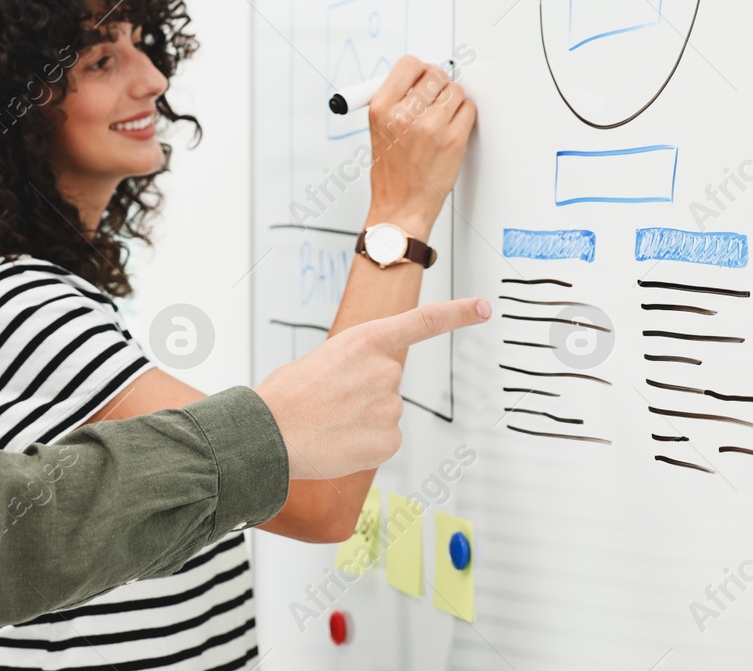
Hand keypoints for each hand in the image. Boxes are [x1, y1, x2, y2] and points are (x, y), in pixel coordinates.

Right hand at [255, 297, 490, 479]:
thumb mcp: (317, 363)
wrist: (268, 435)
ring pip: (383, 413)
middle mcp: (385, 370)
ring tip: (326, 423)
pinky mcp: (390, 441)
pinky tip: (337, 442)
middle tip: (327, 402)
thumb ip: (350, 367)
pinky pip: (383, 440)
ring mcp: (391, 407)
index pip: (422, 322)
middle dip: (363, 393)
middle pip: (387, 382)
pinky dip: (363, 444)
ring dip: (360, 419)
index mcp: (364, 341)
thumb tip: (358, 390)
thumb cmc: (282, 398)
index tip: (483, 309)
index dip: (457, 314)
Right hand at [366, 55, 475, 237]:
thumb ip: (396, 100)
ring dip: (452, 100)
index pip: (408, 65)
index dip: (419, 70)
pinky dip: (464, 115)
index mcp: (381, 109)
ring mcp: (431, 127)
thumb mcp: (378, 130)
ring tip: (441, 118)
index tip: (421, 79)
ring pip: (455, 91)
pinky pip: (468, 109)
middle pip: (435, 75)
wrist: (401, 206)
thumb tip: (421, 77)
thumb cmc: (391, 172)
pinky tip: (451, 128)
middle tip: (435, 99)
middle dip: (438, 84)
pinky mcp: (453, 139)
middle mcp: (404, 115)